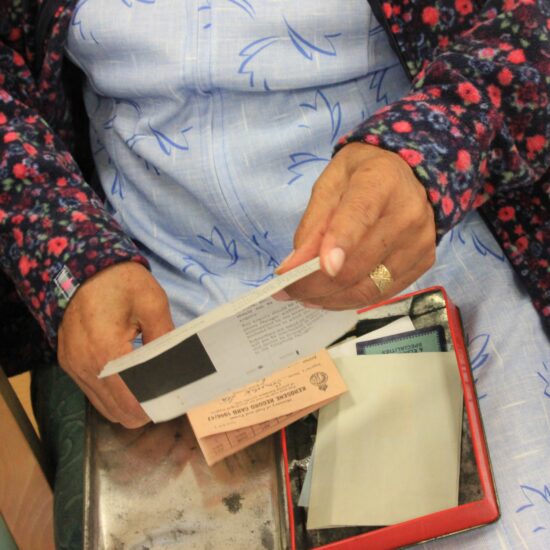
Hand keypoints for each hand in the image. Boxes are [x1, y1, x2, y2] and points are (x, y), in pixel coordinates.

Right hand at [58, 262, 173, 427]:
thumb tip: (180, 367)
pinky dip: (112, 394)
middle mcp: (85, 367)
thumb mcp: (153, 303)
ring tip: (150, 387)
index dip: (155, 407)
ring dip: (128, 404)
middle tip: (165, 392)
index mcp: (107, 352)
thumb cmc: (120, 281)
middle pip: (119, 412)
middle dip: (144, 409)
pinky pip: (92, 393)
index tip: (175, 397)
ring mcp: (73, 367)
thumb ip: (165, 338)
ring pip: (104, 407)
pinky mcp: (68, 363)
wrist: (79, 267)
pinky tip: (130, 379)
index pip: (132, 403)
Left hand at [277, 143, 435, 308]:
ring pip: (369, 287)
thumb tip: (293, 267)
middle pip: (358, 264)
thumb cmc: (361, 175)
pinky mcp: (423, 263)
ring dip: (329, 299)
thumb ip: (312, 225)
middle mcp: (408, 214)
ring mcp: (419, 242)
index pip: (359, 216)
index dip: (338, 244)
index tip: (316, 268)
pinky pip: (382, 293)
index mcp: (381, 181)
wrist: (407, 175)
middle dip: (315, 284)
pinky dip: (350, 300)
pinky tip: (328, 297)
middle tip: (286, 290)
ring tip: (303, 296)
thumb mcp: (329, 185)